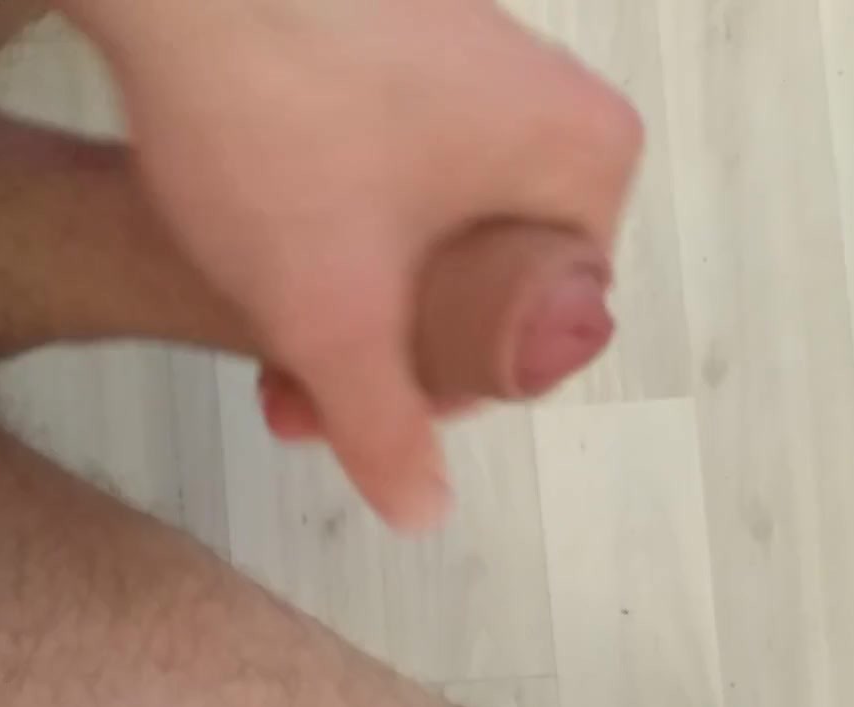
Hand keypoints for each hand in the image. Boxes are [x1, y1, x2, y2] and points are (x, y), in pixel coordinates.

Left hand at [67, 0, 643, 528]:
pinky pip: (401, 166)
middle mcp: (552, 99)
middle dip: (387, 349)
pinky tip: (269, 246)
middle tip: (294, 389)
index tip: (357, 406)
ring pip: (434, 229)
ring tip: (264, 334)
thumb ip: (388, 428)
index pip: (543, 328)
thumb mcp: (335, 312)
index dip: (445, 389)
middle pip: (485, 282)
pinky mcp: (406, 43)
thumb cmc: (276, 124)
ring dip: (355, 295)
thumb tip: (425, 513)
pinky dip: (345, 221)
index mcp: (588, 157)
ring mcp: (477, 62)